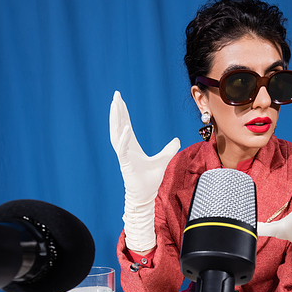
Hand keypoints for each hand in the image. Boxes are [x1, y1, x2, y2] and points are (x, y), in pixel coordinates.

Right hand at [110, 91, 179, 251]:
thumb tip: (177, 140)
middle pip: (119, 125)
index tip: (120, 101)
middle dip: (117, 110)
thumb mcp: (164, 160)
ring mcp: (124, 155)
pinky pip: (122, 148)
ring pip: (116, 133)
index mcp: (132, 146)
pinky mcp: (125, 163)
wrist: (146, 196)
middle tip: (115, 96)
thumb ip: (169, 149)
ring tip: (115, 105)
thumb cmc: (151, 181)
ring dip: (116, 119)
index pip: (126, 125)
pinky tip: (125, 128)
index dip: (124, 113)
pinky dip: (123, 138)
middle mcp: (126, 148)